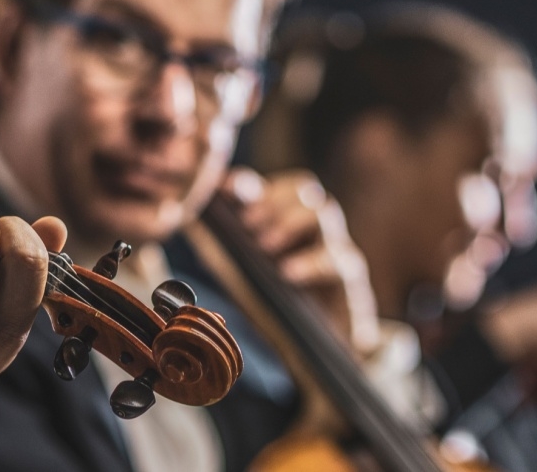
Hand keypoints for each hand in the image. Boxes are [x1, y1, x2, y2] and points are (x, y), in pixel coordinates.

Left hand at [227, 167, 379, 355]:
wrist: (314, 353)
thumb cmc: (276, 308)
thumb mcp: (238, 275)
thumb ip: (215, 246)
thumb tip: (186, 217)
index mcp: (282, 222)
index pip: (269, 187)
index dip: (247, 184)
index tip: (226, 190)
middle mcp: (311, 229)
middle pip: (302, 187)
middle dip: (272, 199)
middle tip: (248, 223)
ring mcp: (334, 248)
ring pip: (323, 211)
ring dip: (290, 222)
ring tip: (265, 245)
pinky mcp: (350, 277)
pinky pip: (339, 260)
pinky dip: (311, 263)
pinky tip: (288, 273)